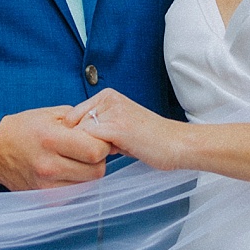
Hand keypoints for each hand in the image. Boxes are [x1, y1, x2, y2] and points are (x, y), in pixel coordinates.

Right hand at [0, 106, 108, 189]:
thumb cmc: (23, 129)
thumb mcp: (50, 114)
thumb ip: (80, 121)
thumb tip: (104, 131)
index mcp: (50, 140)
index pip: (95, 151)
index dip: (102, 145)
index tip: (97, 140)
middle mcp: (48, 165)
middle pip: (96, 171)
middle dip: (98, 160)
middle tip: (87, 151)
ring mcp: (46, 186)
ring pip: (88, 185)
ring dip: (87, 173)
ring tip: (74, 160)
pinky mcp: (46, 198)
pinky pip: (75, 193)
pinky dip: (76, 183)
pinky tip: (65, 172)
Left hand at [65, 90, 189, 171]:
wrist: (177, 144)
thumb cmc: (151, 140)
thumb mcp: (120, 126)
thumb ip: (98, 126)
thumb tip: (72, 138)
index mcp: (108, 95)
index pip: (72, 116)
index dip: (78, 135)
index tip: (94, 144)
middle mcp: (108, 98)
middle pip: (72, 125)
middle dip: (82, 141)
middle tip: (107, 148)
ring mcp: (112, 111)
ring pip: (78, 134)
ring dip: (89, 148)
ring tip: (114, 150)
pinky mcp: (116, 127)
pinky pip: (87, 142)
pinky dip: (94, 154)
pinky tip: (115, 153)